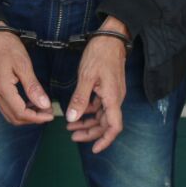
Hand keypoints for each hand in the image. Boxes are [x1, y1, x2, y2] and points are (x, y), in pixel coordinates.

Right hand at [0, 21, 52, 125]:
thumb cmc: (7, 46)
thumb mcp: (23, 64)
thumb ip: (33, 87)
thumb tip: (44, 104)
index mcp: (2, 87)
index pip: (20, 112)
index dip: (36, 117)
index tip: (50, 115)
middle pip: (14, 117)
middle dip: (32, 119)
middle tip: (48, 113)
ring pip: (9, 114)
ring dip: (25, 116)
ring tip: (41, 108)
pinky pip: (6, 106)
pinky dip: (18, 109)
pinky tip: (30, 102)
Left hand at [66, 16, 129, 152]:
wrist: (111, 37)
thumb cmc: (100, 54)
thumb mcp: (87, 76)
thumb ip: (80, 99)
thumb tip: (72, 118)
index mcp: (112, 98)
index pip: (114, 127)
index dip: (105, 140)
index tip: (94, 149)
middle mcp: (115, 99)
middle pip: (105, 124)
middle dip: (90, 132)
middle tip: (71, 136)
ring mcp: (112, 94)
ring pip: (101, 115)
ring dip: (87, 122)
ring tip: (70, 127)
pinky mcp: (108, 88)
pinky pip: (100, 105)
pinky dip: (88, 111)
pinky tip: (76, 111)